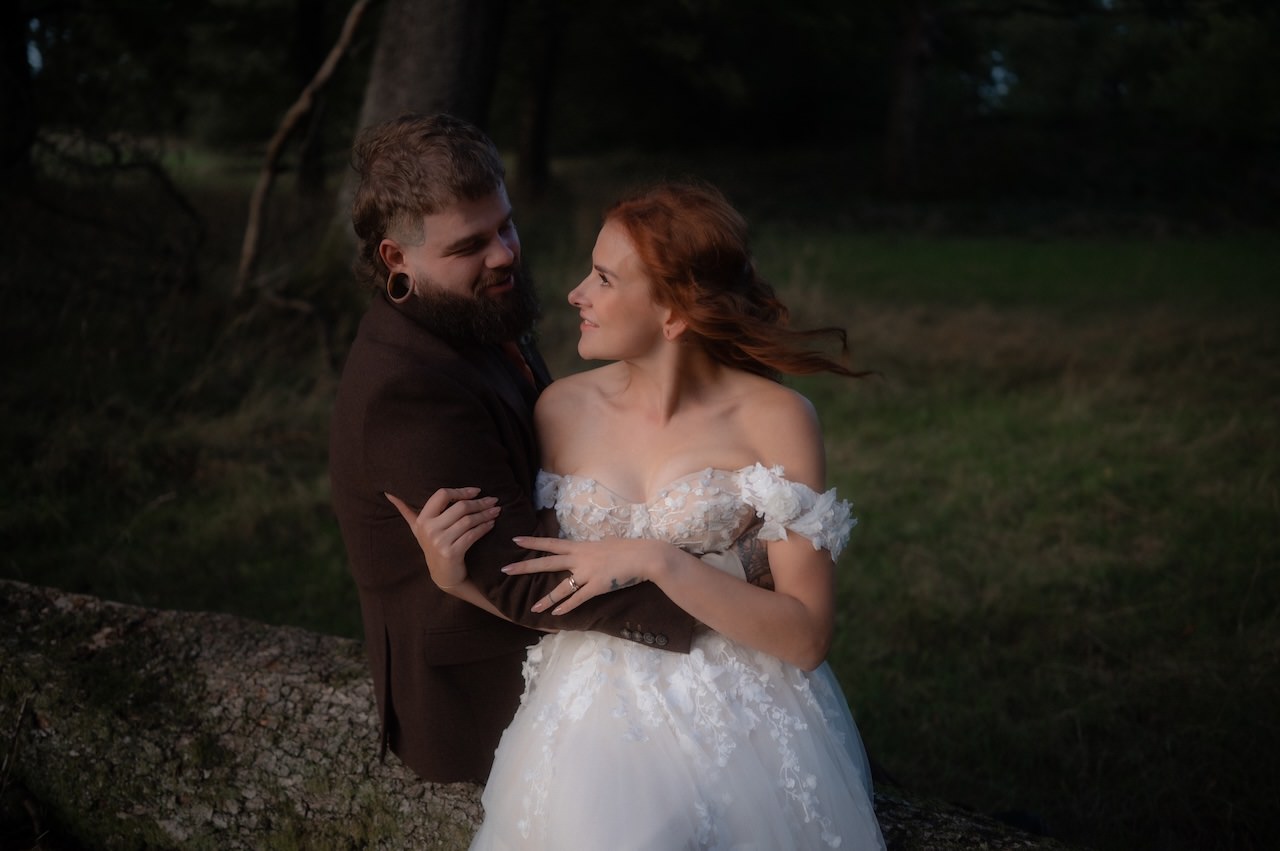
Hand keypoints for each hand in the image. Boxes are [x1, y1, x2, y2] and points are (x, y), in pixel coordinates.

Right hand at [386, 487, 499, 589]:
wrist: (442, 575)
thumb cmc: (432, 546)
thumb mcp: (417, 529)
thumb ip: (406, 510)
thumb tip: (389, 493)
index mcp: (422, 519)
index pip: (442, 494)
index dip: (460, 491)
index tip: (476, 491)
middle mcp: (429, 529)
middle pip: (459, 507)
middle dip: (479, 502)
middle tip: (493, 500)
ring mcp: (439, 542)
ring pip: (468, 521)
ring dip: (485, 514)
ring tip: (496, 510)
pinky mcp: (452, 553)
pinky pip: (472, 535)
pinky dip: (484, 527)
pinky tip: (492, 524)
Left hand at [502, 535, 671, 614]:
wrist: (645, 556)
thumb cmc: (629, 549)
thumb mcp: (607, 543)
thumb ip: (594, 548)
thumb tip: (589, 549)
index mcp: (581, 546)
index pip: (551, 543)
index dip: (533, 542)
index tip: (515, 540)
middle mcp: (580, 558)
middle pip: (547, 563)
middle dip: (525, 566)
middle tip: (505, 569)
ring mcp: (588, 573)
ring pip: (561, 587)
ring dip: (546, 599)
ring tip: (532, 608)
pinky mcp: (597, 586)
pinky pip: (579, 598)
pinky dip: (567, 607)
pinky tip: (556, 614)